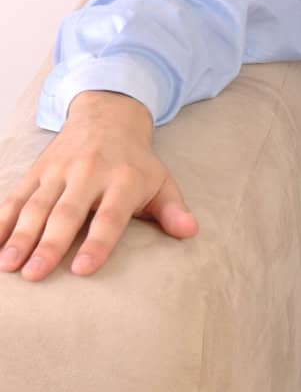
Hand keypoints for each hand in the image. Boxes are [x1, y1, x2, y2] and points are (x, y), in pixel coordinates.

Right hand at [0, 92, 197, 280]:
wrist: (108, 116)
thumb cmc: (137, 163)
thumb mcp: (161, 182)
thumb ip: (173, 210)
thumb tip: (190, 231)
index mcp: (123, 179)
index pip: (110, 216)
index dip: (97, 244)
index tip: (82, 270)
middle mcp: (89, 172)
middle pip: (67, 213)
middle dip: (48, 244)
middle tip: (34, 275)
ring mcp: (59, 171)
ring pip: (36, 205)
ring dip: (19, 235)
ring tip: (8, 265)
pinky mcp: (37, 170)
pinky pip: (15, 195)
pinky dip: (2, 218)